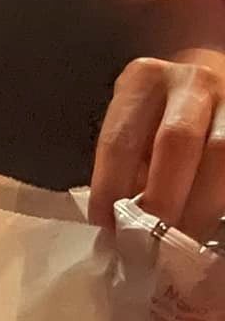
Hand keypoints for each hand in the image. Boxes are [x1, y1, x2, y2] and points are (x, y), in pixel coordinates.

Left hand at [90, 52, 224, 240]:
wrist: (214, 80)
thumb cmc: (164, 113)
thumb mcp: (137, 122)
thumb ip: (129, 162)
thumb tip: (117, 222)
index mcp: (144, 81)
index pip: (121, 138)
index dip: (111, 187)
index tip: (108, 226)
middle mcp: (190, 83)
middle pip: (177, 141)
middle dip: (164, 197)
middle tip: (154, 239)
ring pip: (222, 153)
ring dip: (202, 205)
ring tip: (188, 240)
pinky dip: (223, 198)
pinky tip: (213, 225)